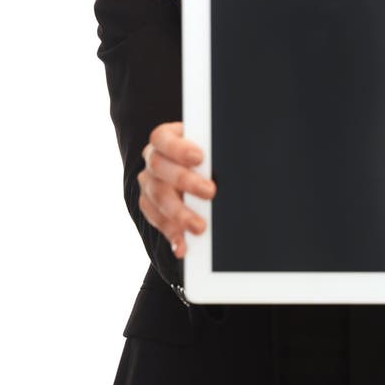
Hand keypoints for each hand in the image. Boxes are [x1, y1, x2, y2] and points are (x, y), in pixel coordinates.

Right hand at [137, 121, 216, 258]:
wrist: (194, 169)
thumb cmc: (206, 154)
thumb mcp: (208, 146)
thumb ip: (213, 151)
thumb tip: (236, 157)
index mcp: (164, 138)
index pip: (163, 138)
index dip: (179, 148)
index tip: (200, 158)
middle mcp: (152, 159)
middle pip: (160, 168)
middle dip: (185, 181)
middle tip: (210, 192)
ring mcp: (148, 183)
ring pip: (158, 197)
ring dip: (179, 214)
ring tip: (200, 227)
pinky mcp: (148, 205)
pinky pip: (156, 221)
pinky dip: (171, 234)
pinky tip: (182, 246)